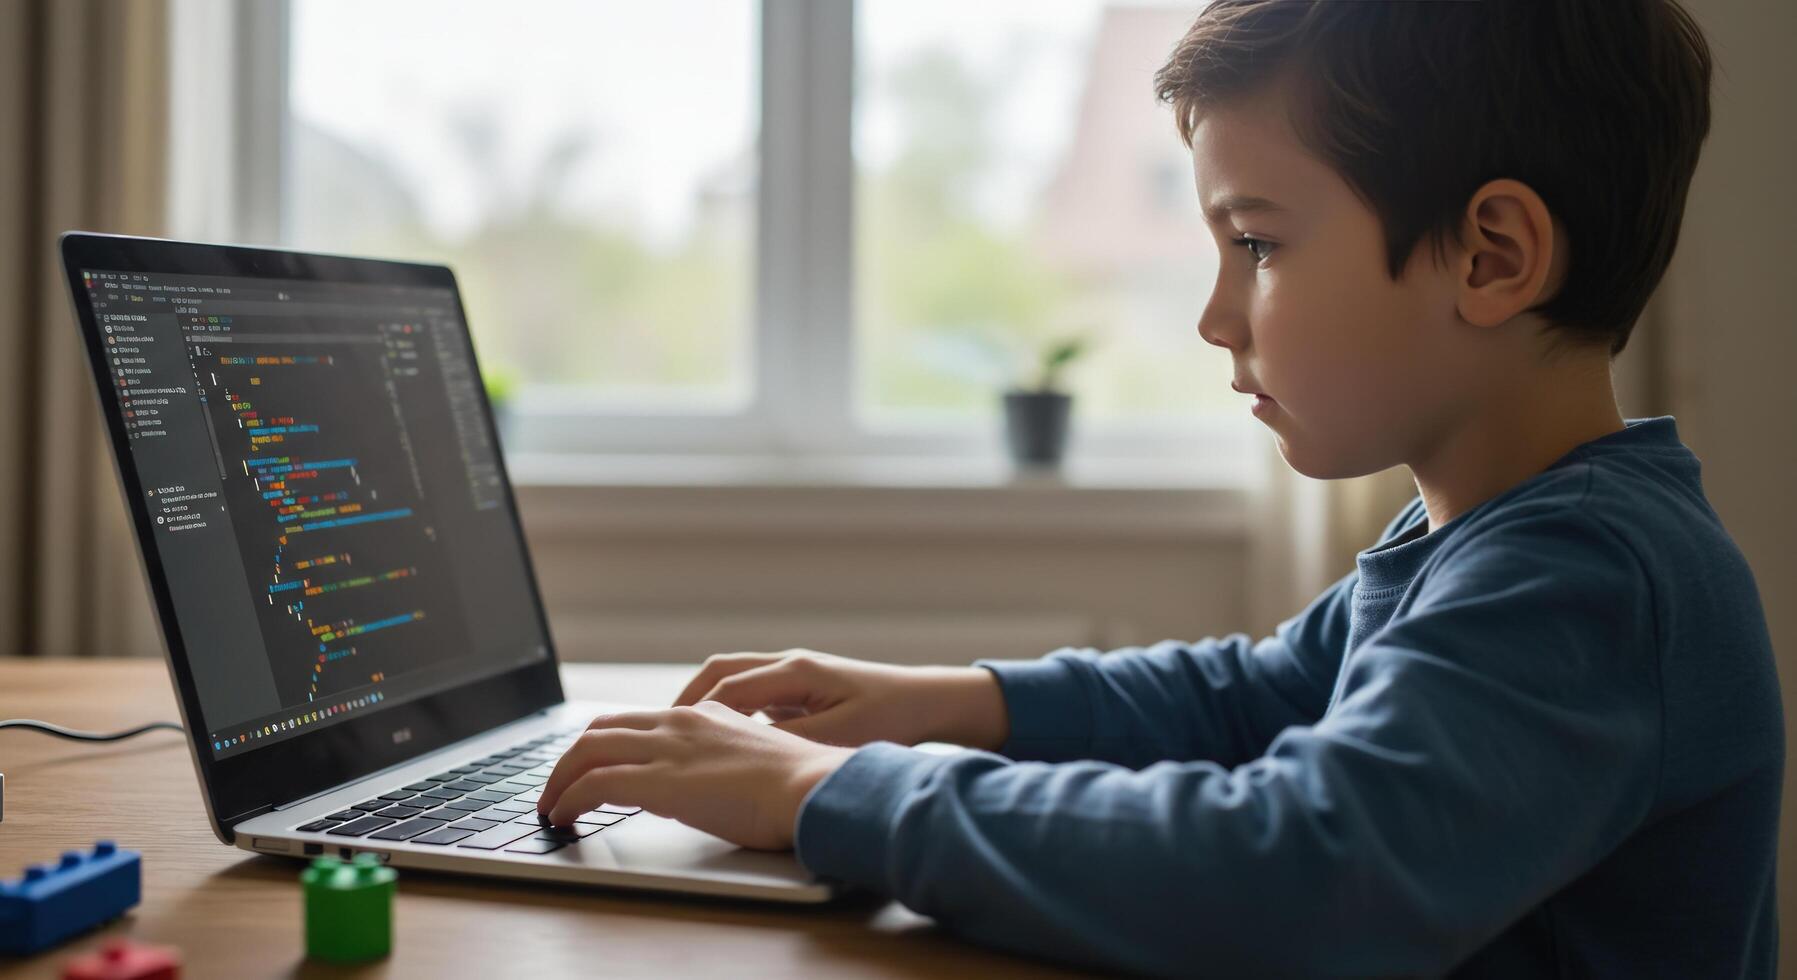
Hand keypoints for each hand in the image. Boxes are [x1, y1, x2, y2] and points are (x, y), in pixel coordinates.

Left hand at [536, 700, 855, 849]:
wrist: (815, 787)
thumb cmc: (800, 786)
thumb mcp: (754, 762)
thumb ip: (723, 764)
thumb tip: (705, 788)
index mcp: (705, 715)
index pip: (638, 721)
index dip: (606, 744)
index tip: (593, 768)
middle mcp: (680, 722)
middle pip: (602, 728)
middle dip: (570, 758)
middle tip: (560, 786)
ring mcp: (667, 748)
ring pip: (587, 749)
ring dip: (559, 779)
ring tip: (551, 805)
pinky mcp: (657, 780)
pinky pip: (593, 784)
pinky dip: (568, 799)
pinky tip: (562, 817)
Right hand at [672, 649, 1009, 750]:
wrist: (929, 702)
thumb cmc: (891, 717)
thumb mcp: (840, 736)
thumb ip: (791, 740)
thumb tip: (745, 749)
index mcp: (795, 671)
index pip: (727, 686)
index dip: (693, 711)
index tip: (668, 735)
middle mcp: (790, 665)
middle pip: (721, 673)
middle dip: (687, 701)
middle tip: (659, 731)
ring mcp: (795, 675)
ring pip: (734, 682)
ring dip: (707, 705)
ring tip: (681, 737)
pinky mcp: (802, 689)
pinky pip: (754, 695)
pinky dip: (731, 713)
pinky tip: (724, 743)